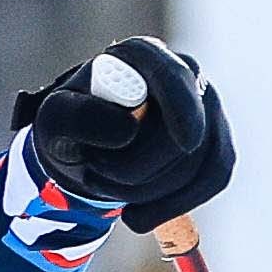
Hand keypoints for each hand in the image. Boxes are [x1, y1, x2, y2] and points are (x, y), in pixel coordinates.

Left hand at [11, 35, 233, 225]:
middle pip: (190, 131)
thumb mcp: (55, 120)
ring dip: (151, 193)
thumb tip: (128, 130)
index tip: (185, 143)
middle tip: (93, 176)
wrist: (85, 145)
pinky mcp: (216, 141)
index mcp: (143, 56)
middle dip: (137, 170)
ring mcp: (207, 107)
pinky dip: (175, 206)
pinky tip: (138, 216)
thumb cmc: (71, 124)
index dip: (184, 108)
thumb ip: (77, 117)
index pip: (173, 77)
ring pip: (204, 161)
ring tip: (107, 189)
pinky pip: (215, 178)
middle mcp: (185, 73)